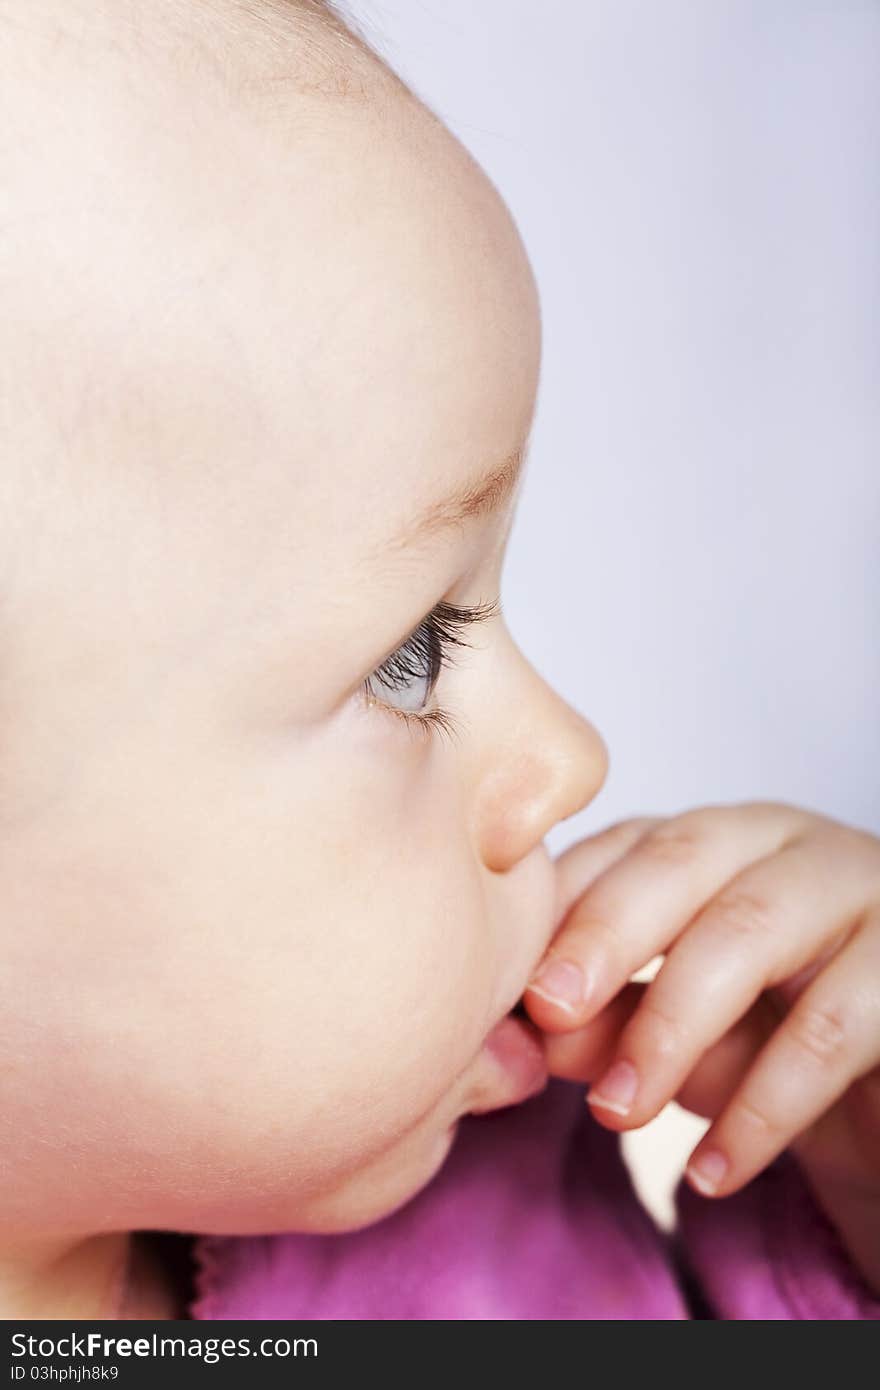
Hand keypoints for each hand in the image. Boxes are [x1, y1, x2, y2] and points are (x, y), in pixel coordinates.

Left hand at [524, 802, 879, 1293]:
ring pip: (750, 932)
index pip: (621, 845)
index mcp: (708, 840)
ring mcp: (852, 887)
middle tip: (548, 1011)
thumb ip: (612, 1019)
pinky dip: (763, 1107)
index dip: (557, 905)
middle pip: (682, 859)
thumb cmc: (770, 1034)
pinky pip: (831, 1027)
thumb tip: (534, 1034)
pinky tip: (710, 1170)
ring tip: (614, 1113)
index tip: (495, 973)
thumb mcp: (681, 1030)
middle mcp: (780, 842)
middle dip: (605, 933)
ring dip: (670, 1027)